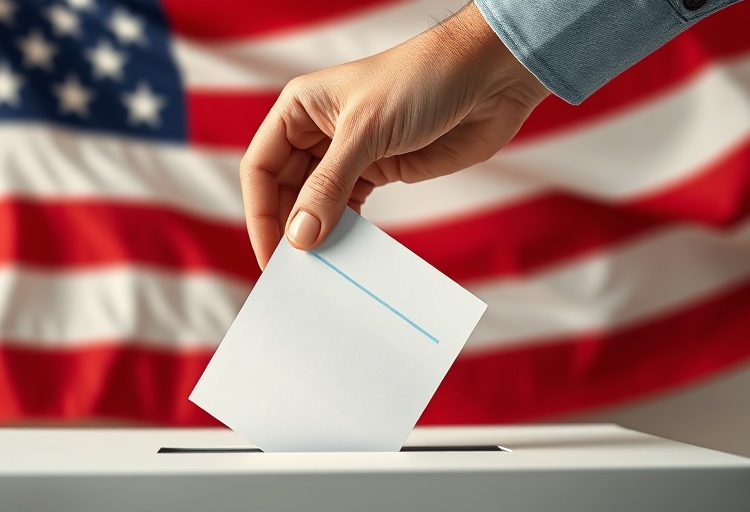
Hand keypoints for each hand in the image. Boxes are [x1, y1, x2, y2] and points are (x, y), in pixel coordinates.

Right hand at [239, 2, 549, 268]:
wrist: (489, 76)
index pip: (261, 167)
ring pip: (317, 203)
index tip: (271, 254)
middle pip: (284, 190)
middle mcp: (318, 131)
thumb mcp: (365, 133)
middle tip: (295, 270)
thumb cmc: (422, 80)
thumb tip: (300, 237)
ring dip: (317, 234)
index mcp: (300, 109)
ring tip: (320, 267)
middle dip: (288, 228)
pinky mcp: (380, 170)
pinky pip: (350, 209)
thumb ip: (328, 187)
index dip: (261, 213)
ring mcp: (350, 153)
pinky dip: (345, 232)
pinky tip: (346, 252)